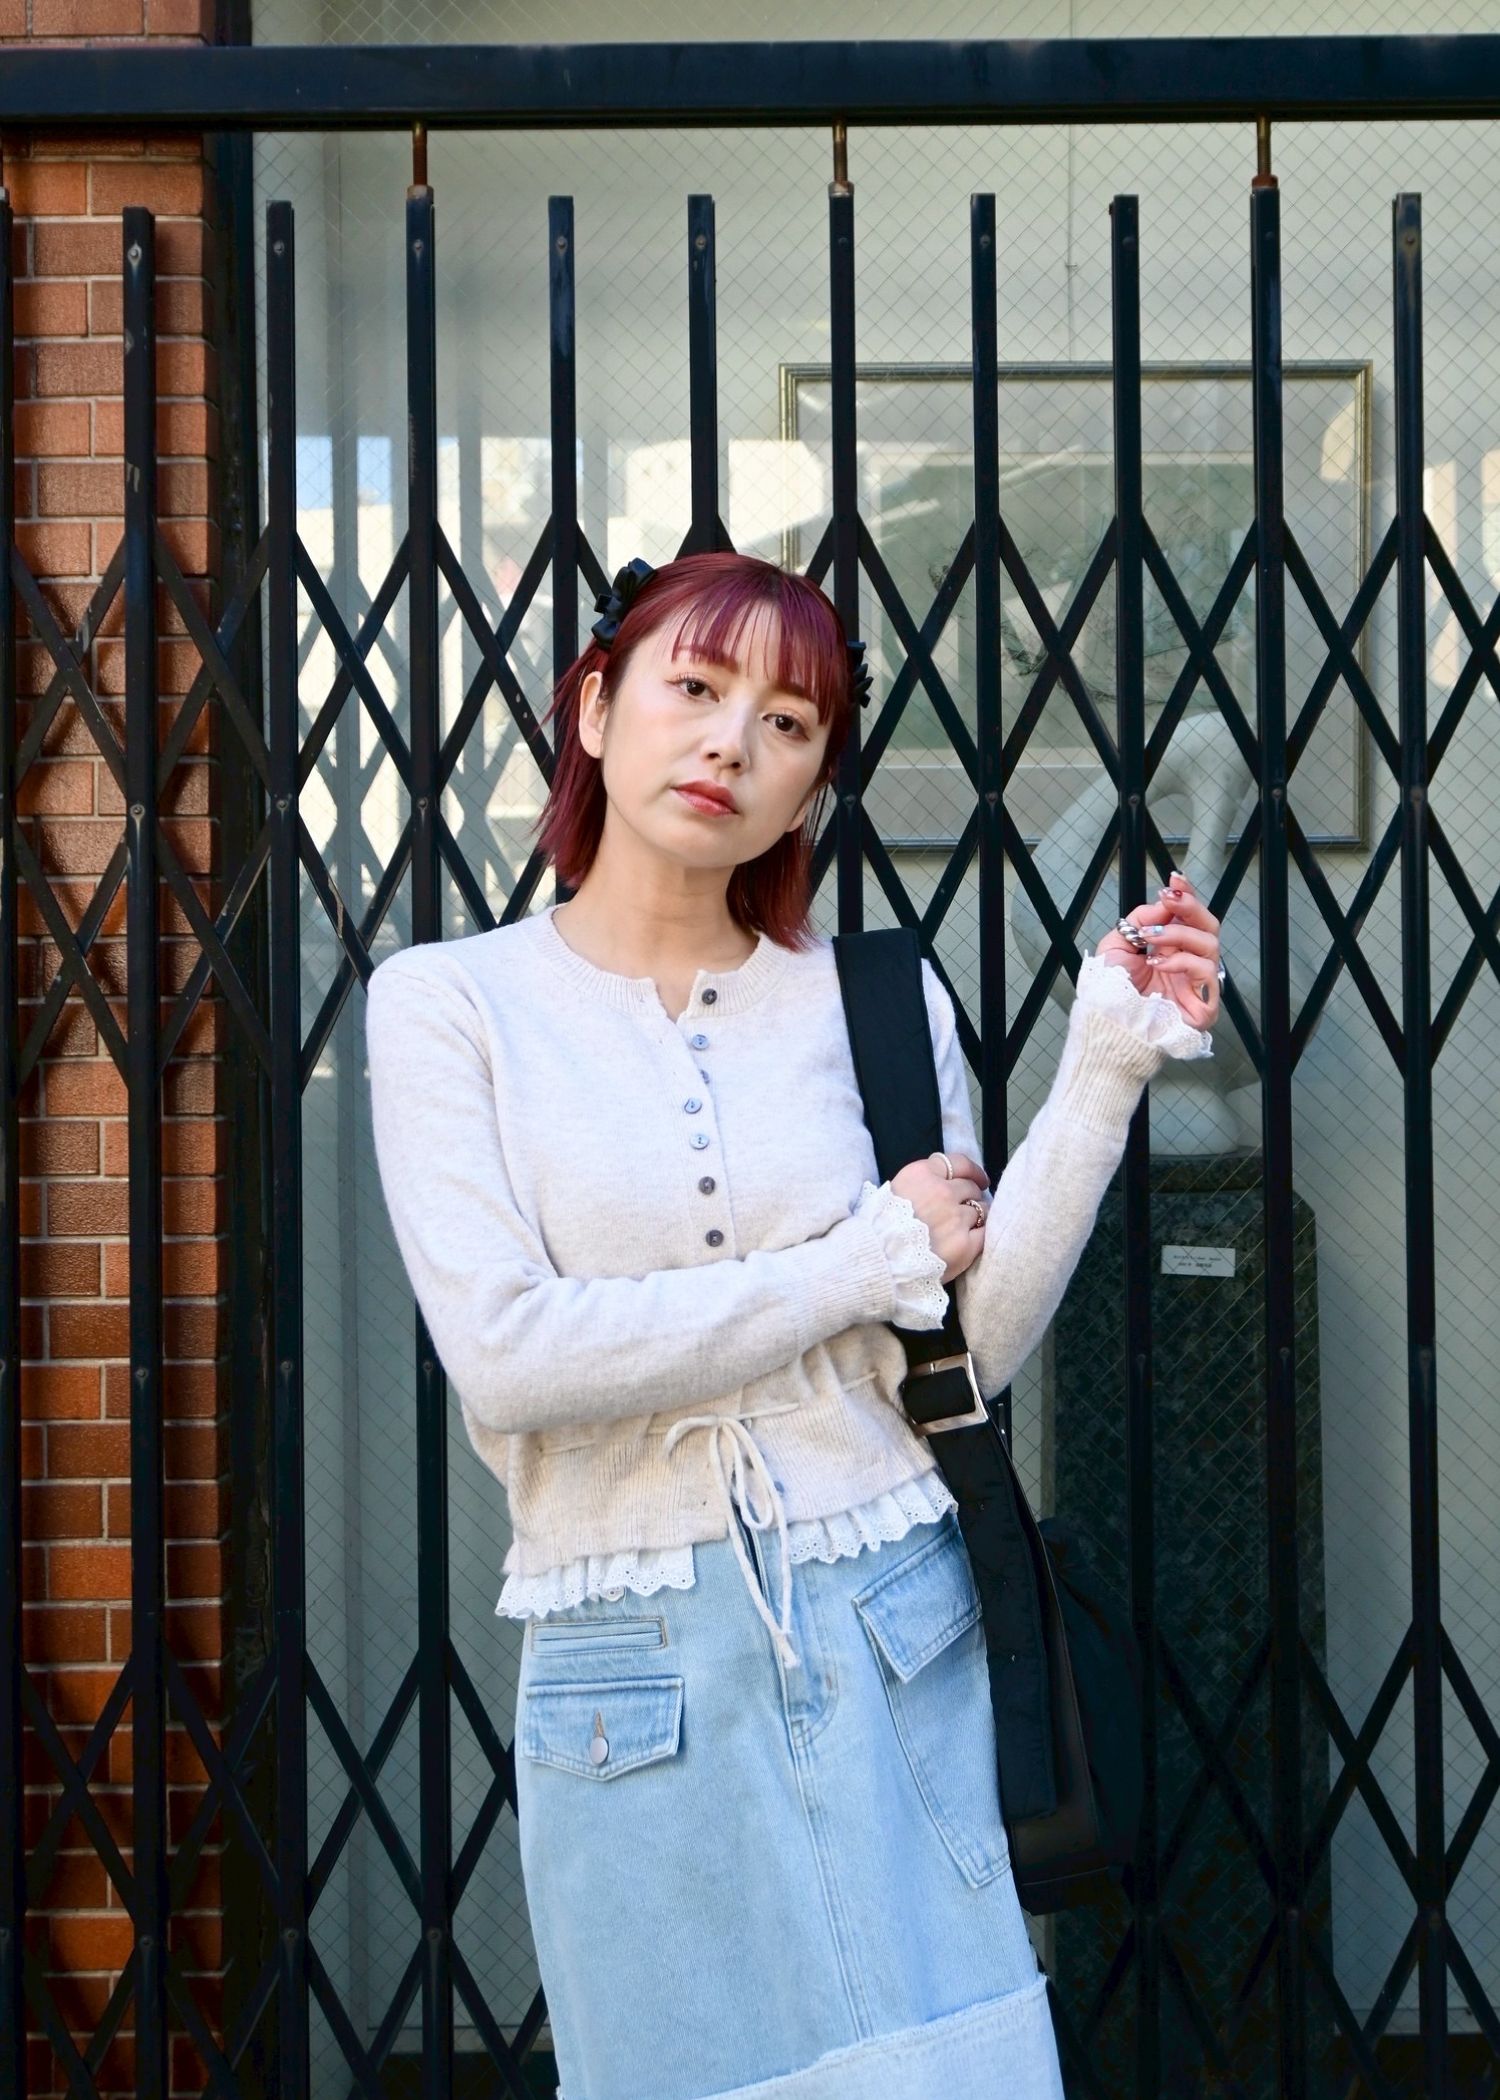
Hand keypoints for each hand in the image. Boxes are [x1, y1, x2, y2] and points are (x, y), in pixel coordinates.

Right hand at [889, 1149, 989, 1283]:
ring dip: (976, 1217)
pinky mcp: (965, 1244)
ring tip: (962, 1228)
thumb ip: (924, 1180)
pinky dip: (978, 1235)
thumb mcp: (896, 1189)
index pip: (960, 1163)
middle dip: (970, 1197)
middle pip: (972, 1188)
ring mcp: (956, 1218)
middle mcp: (942, 1192)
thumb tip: (950, 1181)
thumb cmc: (881, 1227)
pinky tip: (969, 1240)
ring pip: (981, 1210)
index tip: (979, 1180)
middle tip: (962, 1210)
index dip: (973, 1172)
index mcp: (922, 1174)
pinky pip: (984, 1233)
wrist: (879, 1263)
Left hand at [1095, 868, 1222, 1027]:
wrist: (1108, 1022)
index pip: (1189, 917)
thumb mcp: (1117, 945)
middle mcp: (1188, 963)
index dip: (1187, 895)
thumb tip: (1164, 903)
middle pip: (1209, 925)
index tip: (1176, 878)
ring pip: (1209, 944)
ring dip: (1177, 934)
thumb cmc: (1112, 991)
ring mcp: (1198, 983)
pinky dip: (1182, 961)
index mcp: (1171, 948)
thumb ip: (1140, 919)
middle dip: (1190, 906)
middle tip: (1169, 899)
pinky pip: (1206, 971)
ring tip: (1151, 940)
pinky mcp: (1205, 1004)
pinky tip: (1159, 964)